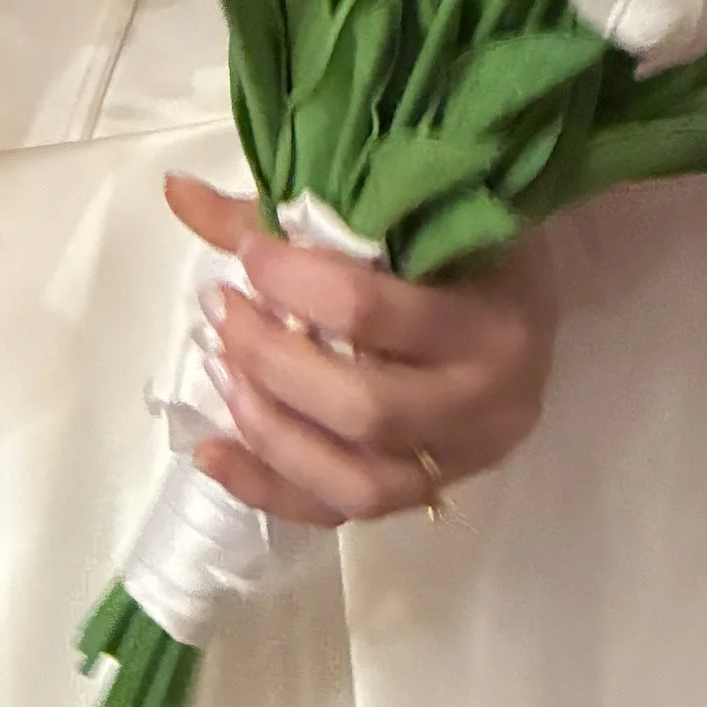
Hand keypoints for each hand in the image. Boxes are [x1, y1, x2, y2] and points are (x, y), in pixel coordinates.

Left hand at [166, 173, 556, 526]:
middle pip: (360, 408)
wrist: (529, 297)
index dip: (291, 282)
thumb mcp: (399, 214)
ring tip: (220, 373)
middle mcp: (487, 405)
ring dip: (270, 430)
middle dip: (272, 362)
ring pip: (357, 481)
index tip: (245, 255)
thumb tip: (177, 193)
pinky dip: (271, 489)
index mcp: (489, 323)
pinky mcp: (434, 492)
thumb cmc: (465, 241)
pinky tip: (212, 455)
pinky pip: (346, 512)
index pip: (370, 312)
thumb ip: (287, 212)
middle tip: (221, 311)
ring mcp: (465, 461)